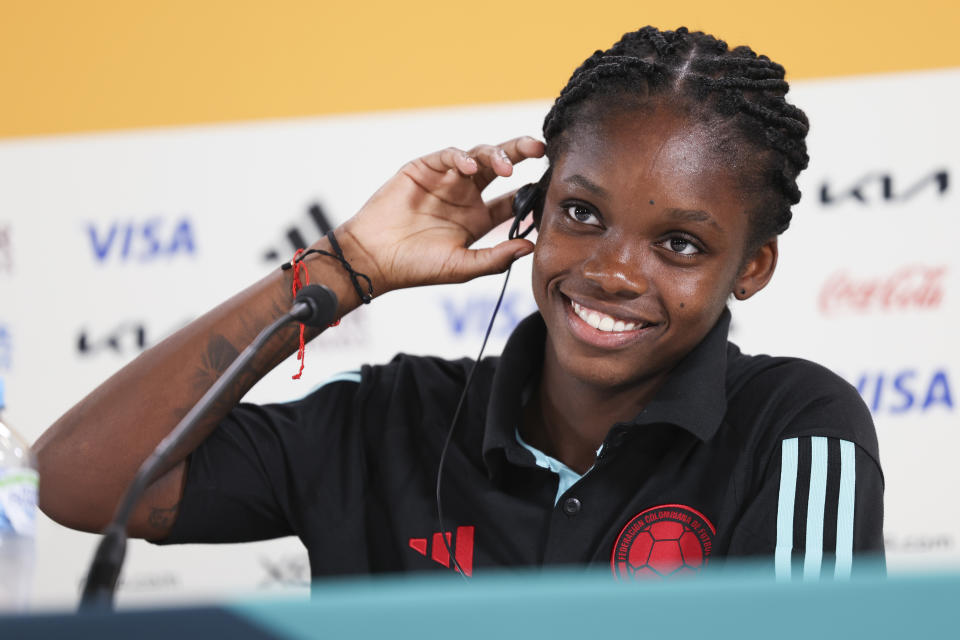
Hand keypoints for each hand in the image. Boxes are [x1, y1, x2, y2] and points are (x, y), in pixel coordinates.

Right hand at [335, 136, 545, 294]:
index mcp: (478, 219)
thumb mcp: (462, 267)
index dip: (531, 192)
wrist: (374, 258)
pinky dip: (461, 157)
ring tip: (505, 166)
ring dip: (495, 155)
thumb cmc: (416, 267)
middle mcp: (465, 196)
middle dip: (521, 153)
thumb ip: (495, 258)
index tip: (548, 188)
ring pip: (478, 156)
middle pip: (500, 167)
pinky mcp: (424, 168)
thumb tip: (530, 247)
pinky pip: (449, 156)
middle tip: (539, 149)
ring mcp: (446, 180)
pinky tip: (469, 167)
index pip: (513, 200)